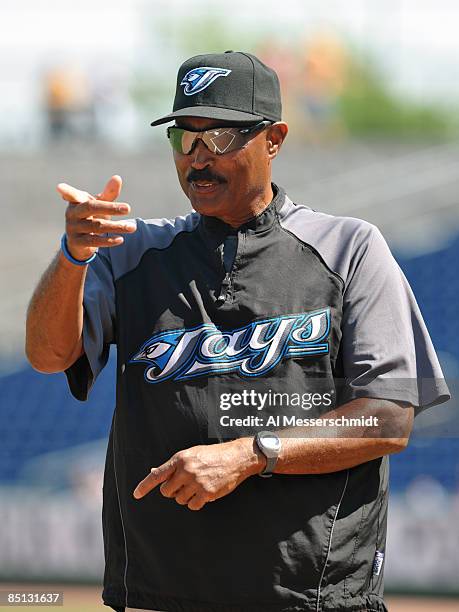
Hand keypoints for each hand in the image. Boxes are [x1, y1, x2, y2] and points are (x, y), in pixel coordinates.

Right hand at [57, 175, 135, 261]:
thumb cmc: (91, 217)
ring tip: (132, 227)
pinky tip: (121, 239)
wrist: (80, 243)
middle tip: (128, 208)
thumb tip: (117, 177)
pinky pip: (94, 241)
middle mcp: (72, 213)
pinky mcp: (77, 242)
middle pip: (90, 208)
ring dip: (116, 227)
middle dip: (110, 208)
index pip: (72, 194)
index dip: (67, 191)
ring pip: (96, 226)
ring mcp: (72, 228)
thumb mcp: (99, 205)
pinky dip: (108, 240)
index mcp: (76, 201)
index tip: (59, 187)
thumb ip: (108, 194)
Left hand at [133, 439, 261, 510]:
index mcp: (180, 459)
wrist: (235, 457)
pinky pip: (192, 506)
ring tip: (197, 486)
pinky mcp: (206, 493)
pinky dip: (196, 502)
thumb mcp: (191, 454)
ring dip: (185, 496)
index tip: (136, 495)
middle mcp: (186, 470)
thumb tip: (153, 472)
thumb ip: (173, 465)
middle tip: (183, 484)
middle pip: (166, 491)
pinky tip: (204, 493)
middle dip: (172, 491)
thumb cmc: (212, 455)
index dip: (145, 486)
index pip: (157, 474)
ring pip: (179, 500)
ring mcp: (196, 482)